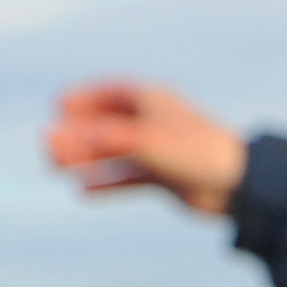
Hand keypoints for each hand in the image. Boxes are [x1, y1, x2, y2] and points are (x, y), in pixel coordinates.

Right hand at [44, 81, 247, 216]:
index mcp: (153, 101)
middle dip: (77, 134)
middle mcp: (154, 123)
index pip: (112, 94)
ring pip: (114, 153)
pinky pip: (128, 178)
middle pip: (107, 125)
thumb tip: (65, 137)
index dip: (84, 98)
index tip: (58, 106)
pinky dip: (107, 183)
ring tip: (56, 169)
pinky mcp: (165, 177)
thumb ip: (105, 138)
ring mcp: (159, 151)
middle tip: (47, 146)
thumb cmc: (197, 152)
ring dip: (86, 159)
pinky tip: (83, 192)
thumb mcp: (147, 141)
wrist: (239, 186)